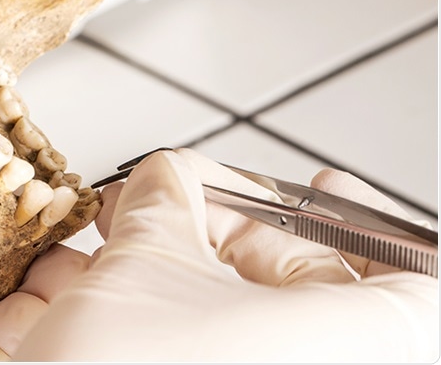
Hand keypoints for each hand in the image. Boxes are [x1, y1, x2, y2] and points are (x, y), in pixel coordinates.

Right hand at [14, 148, 437, 361]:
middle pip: (314, 287)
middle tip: (181, 198)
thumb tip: (168, 174)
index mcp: (354, 347)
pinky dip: (168, 307)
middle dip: (236, 228)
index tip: (322, 185)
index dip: (367, 221)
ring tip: (129, 231)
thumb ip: (166, 196)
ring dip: (190, 264)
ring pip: (251, 318)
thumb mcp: (144, 267)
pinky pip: (215, 347)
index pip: (418, 278)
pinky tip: (112, 282)